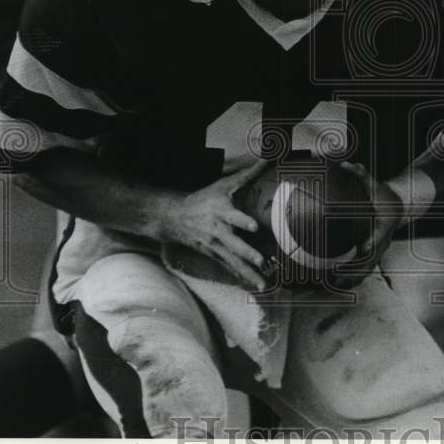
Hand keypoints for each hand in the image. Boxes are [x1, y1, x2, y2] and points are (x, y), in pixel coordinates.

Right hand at [159, 159, 271, 291]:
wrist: (175, 218)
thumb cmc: (205, 198)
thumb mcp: (223, 184)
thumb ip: (248, 174)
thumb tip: (268, 158)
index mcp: (221, 211)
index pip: (233, 216)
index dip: (243, 221)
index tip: (254, 227)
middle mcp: (218, 231)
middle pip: (234, 244)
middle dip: (247, 254)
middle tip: (261, 261)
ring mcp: (215, 246)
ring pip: (233, 261)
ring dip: (248, 273)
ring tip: (263, 283)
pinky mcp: (214, 255)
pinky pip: (230, 268)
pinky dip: (242, 277)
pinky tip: (255, 285)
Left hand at [330, 161, 404, 289]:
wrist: (400, 206)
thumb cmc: (383, 194)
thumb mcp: (374, 183)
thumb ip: (361, 174)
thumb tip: (346, 164)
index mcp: (384, 224)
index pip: (379, 234)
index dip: (373, 241)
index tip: (364, 248)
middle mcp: (383, 240)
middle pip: (372, 258)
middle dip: (356, 270)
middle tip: (337, 277)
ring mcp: (380, 249)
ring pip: (368, 268)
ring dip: (352, 279)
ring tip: (334, 287)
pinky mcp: (375, 253)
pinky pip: (366, 269)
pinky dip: (354, 278)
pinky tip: (340, 285)